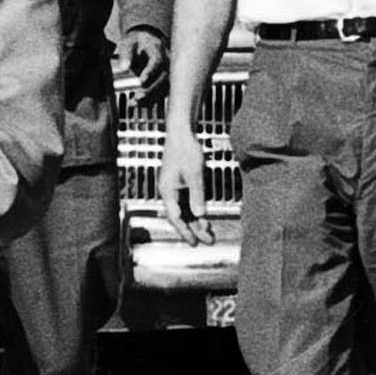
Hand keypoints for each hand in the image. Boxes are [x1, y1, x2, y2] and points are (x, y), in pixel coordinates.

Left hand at [113, 29, 166, 101]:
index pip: (157, 60)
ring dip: (152, 96)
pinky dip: (153, 98)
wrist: (147, 39)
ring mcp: (168, 69)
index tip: (141, 81)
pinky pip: (163, 90)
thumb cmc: (137, 41)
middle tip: (138, 97)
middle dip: (152, 89)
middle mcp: (166, 59)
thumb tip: (124, 67)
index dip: (150, 72)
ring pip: (166, 85)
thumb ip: (125, 54)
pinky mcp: (166, 78)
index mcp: (157, 48)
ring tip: (136, 102)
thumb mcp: (128, 43)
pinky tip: (141, 103)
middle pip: (164, 76)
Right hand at [158, 122, 215, 242]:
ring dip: (195, 221)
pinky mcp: (179, 182)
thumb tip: (200, 215)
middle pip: (180, 216)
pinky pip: (186, 201)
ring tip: (207, 232)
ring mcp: (173, 187)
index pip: (176, 217)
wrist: (181, 132)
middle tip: (206, 241)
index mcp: (168, 191)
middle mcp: (168, 192)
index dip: (185, 231)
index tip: (194, 242)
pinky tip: (203, 216)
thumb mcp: (194, 173)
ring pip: (183, 210)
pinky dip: (195, 209)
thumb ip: (197, 195)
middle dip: (192, 230)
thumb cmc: (186, 149)